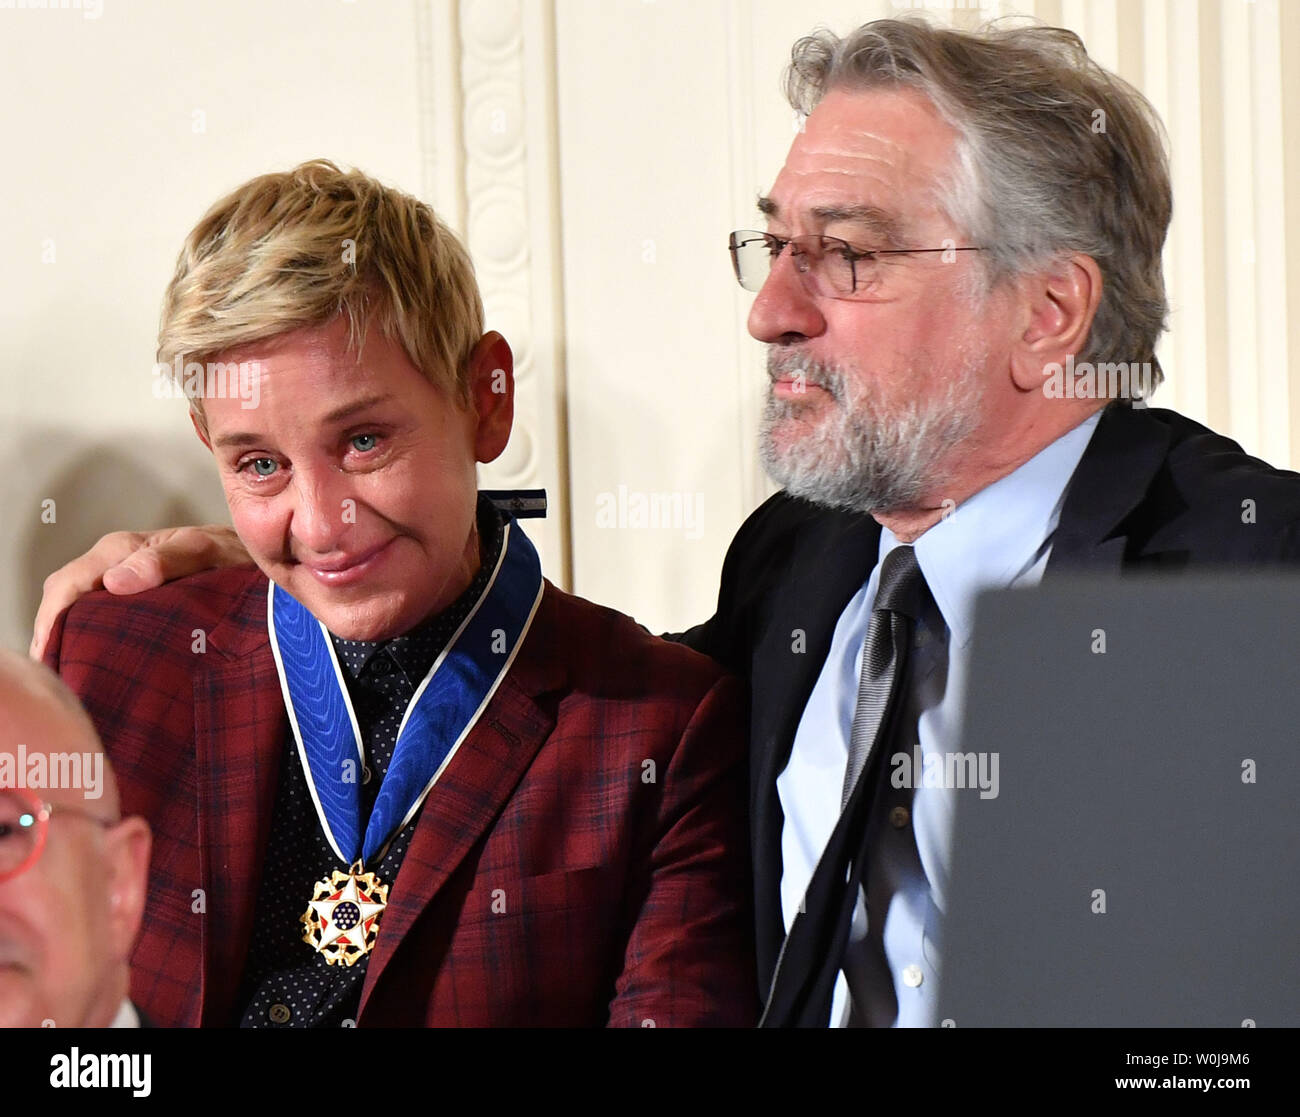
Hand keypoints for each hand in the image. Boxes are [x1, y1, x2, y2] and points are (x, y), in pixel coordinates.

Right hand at [31, 525, 250, 659]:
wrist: (257, 562)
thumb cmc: (235, 555)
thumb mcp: (208, 552)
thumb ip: (168, 560)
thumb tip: (115, 582)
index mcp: (122, 550)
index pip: (69, 583)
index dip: (52, 618)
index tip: (50, 653)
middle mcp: (114, 566)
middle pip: (64, 601)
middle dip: (52, 635)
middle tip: (57, 676)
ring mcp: (122, 586)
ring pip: (77, 614)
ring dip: (68, 641)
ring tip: (70, 678)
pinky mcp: (134, 604)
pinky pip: (99, 622)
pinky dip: (87, 642)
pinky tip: (92, 667)